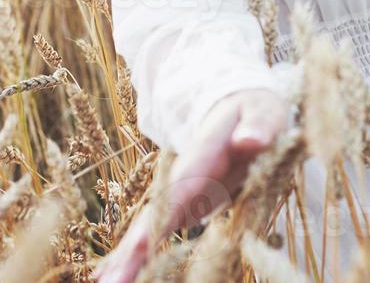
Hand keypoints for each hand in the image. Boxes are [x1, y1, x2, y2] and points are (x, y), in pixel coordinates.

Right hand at [94, 86, 294, 282]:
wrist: (233, 106)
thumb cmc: (254, 110)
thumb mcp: (263, 111)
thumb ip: (259, 125)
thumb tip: (250, 142)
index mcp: (205, 150)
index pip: (183, 184)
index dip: (163, 213)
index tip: (141, 243)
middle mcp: (184, 173)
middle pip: (156, 212)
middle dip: (134, 248)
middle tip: (109, 281)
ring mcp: (180, 190)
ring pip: (151, 226)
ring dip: (129, 256)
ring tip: (106, 282)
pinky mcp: (183, 204)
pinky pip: (159, 231)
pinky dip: (139, 254)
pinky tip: (122, 275)